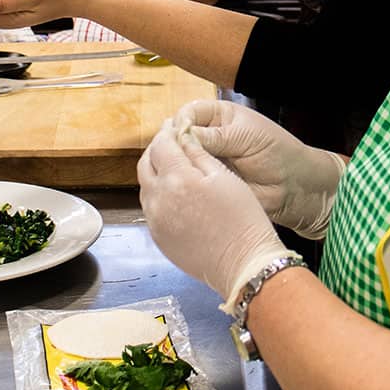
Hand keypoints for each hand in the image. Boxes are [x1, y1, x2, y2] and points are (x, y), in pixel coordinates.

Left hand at [137, 119, 290, 313]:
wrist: (243, 264)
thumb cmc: (242, 219)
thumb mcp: (224, 176)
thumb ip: (198, 153)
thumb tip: (182, 134)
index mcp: (177, 179)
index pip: (161, 144)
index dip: (167, 131)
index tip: (175, 125)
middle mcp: (158, 199)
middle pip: (146, 164)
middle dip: (157, 149)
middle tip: (171, 142)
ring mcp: (155, 221)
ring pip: (145, 186)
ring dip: (155, 172)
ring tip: (174, 166)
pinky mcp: (158, 238)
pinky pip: (151, 208)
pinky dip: (158, 194)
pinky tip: (176, 193)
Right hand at [173, 100, 345, 238]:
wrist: (295, 187)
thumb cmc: (278, 153)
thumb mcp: (246, 136)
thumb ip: (214, 136)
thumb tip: (181, 135)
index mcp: (219, 117)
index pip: (189, 113)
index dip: (181, 122)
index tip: (180, 133)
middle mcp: (209, 137)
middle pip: (179, 136)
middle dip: (176, 144)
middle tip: (178, 155)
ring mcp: (207, 161)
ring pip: (181, 160)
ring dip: (180, 165)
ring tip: (184, 171)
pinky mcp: (207, 184)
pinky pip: (189, 181)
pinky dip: (185, 183)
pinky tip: (187, 185)